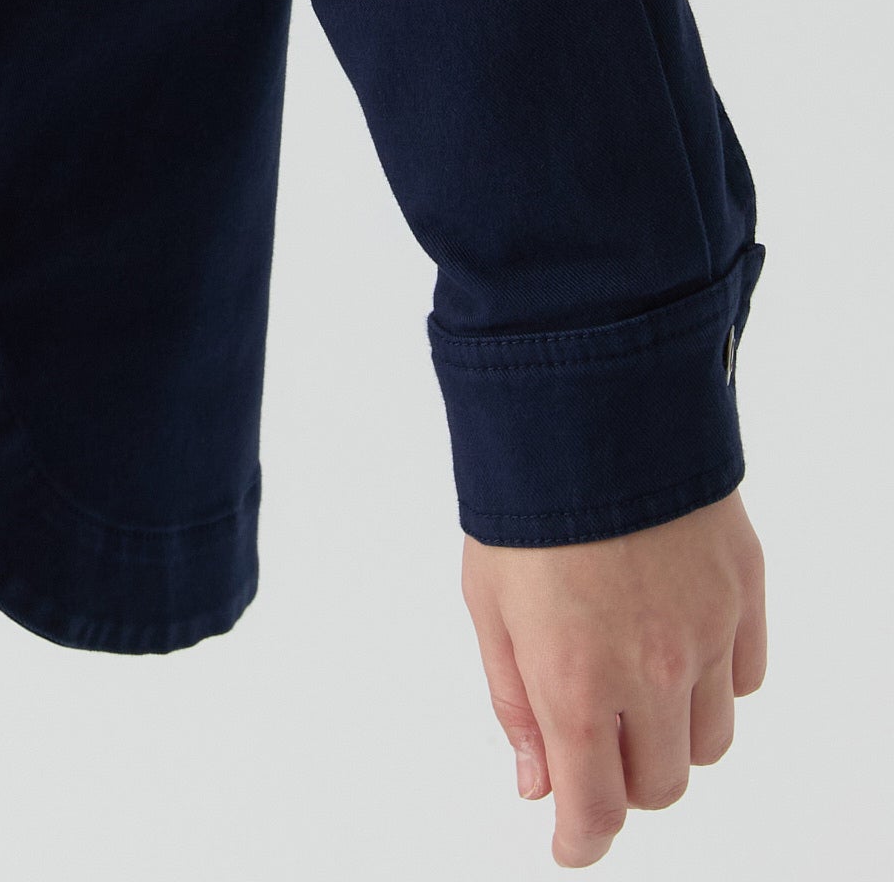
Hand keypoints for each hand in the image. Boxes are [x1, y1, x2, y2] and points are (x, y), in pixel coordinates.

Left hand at [463, 489, 765, 863]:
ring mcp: (708, 633)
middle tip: (594, 738)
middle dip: (624, 779)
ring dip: (674, 734)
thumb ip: (515, 702)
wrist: (588, 397)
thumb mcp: (487, 601)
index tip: (571, 842)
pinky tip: (680, 643)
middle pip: (660, 785)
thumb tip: (536, 784)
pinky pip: (746, 680)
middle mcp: (651, 671)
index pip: (597, 808)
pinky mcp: (745, 593)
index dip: (582, 840)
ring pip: (711, 742)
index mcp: (575, 680)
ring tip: (636, 680)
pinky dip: (718, 682)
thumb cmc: (526, 496)